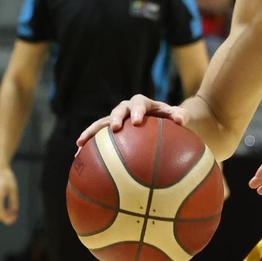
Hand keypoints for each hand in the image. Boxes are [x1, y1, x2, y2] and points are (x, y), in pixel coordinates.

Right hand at [0, 166, 18, 224]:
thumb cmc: (8, 178)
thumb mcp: (14, 190)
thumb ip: (14, 201)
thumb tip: (14, 212)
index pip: (0, 212)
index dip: (6, 218)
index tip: (13, 220)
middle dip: (5, 218)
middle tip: (14, 220)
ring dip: (3, 215)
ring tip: (13, 216)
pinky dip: (1, 211)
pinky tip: (9, 211)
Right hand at [76, 93, 190, 146]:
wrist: (164, 120)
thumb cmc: (173, 119)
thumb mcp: (180, 116)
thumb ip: (181, 115)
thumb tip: (182, 120)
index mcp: (143, 103)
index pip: (139, 104)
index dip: (136, 111)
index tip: (137, 121)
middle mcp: (127, 108)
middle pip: (118, 110)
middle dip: (115, 118)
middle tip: (114, 128)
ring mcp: (118, 118)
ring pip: (101, 123)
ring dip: (91, 132)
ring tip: (80, 144)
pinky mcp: (111, 130)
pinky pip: (98, 137)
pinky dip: (89, 146)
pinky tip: (79, 157)